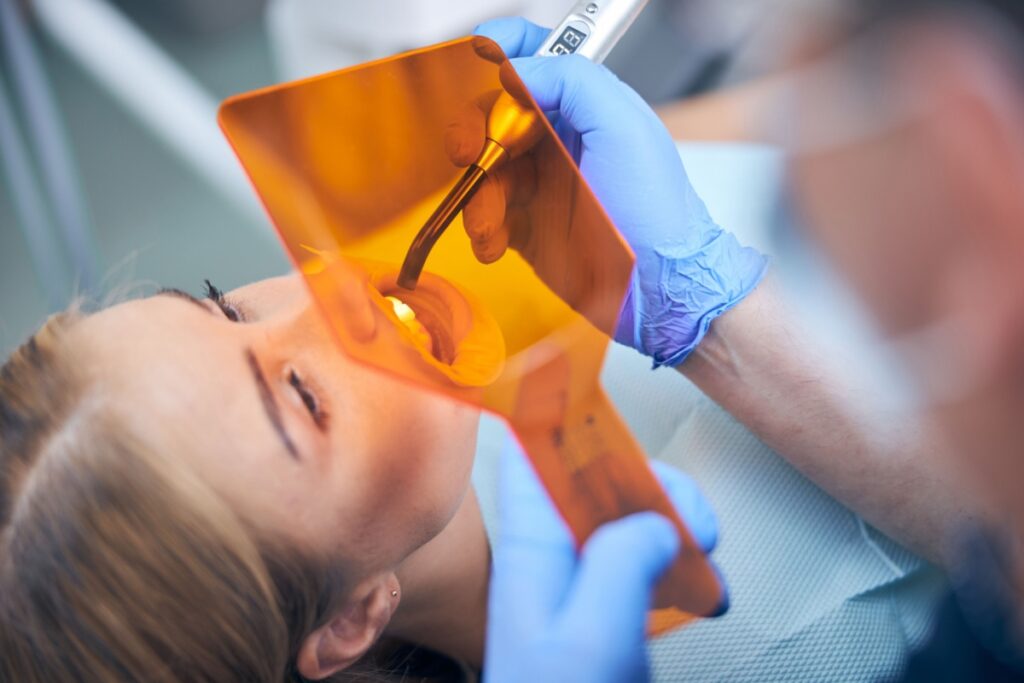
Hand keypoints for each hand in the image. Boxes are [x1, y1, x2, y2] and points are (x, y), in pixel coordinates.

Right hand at [455, 18, 767, 366]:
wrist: (659, 288)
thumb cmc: (656, 209)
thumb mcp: (622, 126)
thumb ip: (572, 80)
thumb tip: (517, 68)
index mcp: (585, 106)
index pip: (538, 59)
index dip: (505, 47)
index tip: (479, 47)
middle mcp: (560, 140)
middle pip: (494, 113)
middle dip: (474, 129)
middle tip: (468, 151)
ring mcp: (542, 184)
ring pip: (483, 168)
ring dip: (476, 193)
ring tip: (491, 222)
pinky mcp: (528, 227)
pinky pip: (486, 215)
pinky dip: (481, 227)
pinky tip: (495, 243)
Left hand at [484, 439, 724, 682]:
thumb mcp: (592, 634)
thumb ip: (621, 563)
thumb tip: (656, 524)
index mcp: (534, 550)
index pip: (530, 459)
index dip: (561, 426)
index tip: (606, 415)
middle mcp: (551, 560)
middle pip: (597, 486)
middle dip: (651, 488)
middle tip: (693, 521)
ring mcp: (576, 587)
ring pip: (625, 524)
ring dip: (672, 529)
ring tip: (705, 558)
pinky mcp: (600, 616)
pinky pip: (639, 569)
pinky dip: (676, 571)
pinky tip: (701, 593)